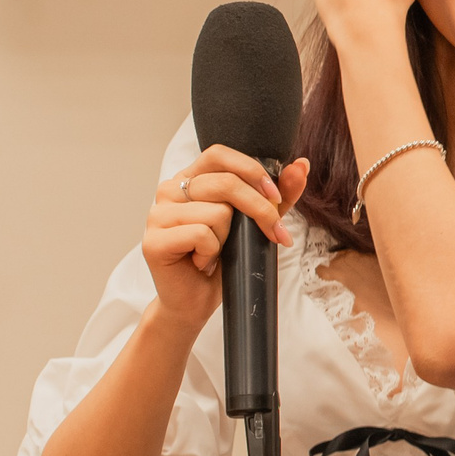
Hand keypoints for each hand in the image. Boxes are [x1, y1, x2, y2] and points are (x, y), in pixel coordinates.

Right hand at [142, 147, 311, 330]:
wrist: (196, 301)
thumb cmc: (222, 260)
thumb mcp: (255, 223)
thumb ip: (277, 195)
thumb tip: (301, 166)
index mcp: (190, 179)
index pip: (219, 154)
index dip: (251, 170)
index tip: (275, 197)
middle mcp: (169, 191)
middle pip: (225, 183)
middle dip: (259, 210)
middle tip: (272, 233)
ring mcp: (158, 215)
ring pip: (217, 212)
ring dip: (228, 239)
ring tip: (216, 252)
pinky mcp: (154, 241)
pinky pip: (200, 234)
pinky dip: (211, 252)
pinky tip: (201, 261)